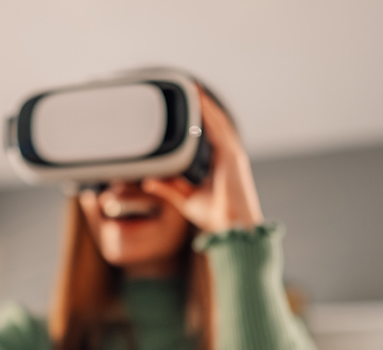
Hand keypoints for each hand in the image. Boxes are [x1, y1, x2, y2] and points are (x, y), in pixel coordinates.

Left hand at [141, 87, 263, 232]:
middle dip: (203, 107)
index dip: (200, 120)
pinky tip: (202, 102)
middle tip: (190, 89)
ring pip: (218, 123)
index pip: (209, 136)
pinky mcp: (232, 156)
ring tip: (194, 89)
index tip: (187, 108)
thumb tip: (149, 180)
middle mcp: (227, 157)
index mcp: (219, 165)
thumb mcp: (186, 200)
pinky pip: (220, 129)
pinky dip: (211, 114)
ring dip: (206, 105)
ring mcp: (232, 155)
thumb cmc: (216, 218)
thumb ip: (169, 187)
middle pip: (215, 125)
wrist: (233, 229)